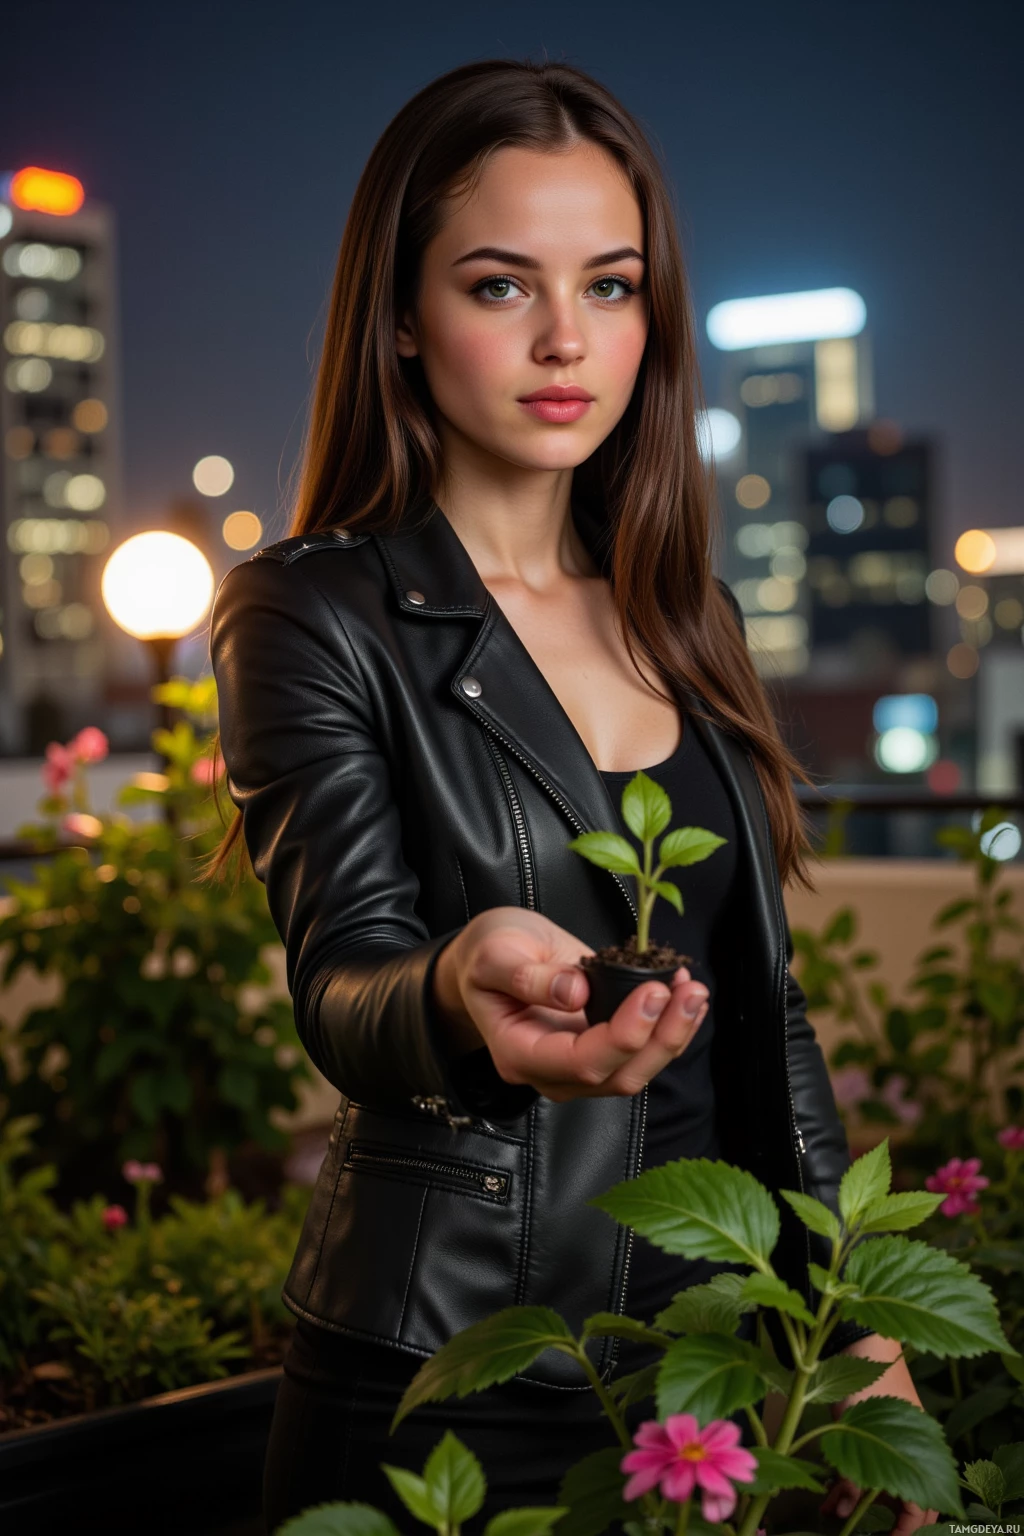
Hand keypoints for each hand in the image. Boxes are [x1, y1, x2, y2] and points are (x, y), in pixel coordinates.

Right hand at [432, 907, 708, 1101]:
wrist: (490, 956)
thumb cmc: (487, 954)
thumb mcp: (495, 953)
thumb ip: (527, 976)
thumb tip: (576, 992)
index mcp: (520, 1053)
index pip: (580, 1060)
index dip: (623, 1033)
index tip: (652, 991)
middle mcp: (553, 1070)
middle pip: (617, 1076)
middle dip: (661, 1037)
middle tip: (688, 991)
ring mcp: (579, 1063)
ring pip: (637, 1071)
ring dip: (673, 1035)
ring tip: (694, 991)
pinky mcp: (602, 1047)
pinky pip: (643, 1052)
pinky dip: (671, 1027)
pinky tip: (687, 996)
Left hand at [819, 1334, 938, 1533]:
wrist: (863, 1334)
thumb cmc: (863, 1376)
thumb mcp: (853, 1428)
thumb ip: (850, 1474)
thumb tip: (839, 1514)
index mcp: (918, 1453)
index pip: (919, 1512)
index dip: (903, 1534)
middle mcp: (912, 1448)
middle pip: (910, 1501)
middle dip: (886, 1521)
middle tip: (865, 1532)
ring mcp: (896, 1436)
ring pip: (887, 1483)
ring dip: (861, 1500)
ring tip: (831, 1510)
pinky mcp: (877, 1424)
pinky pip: (873, 1462)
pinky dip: (854, 1478)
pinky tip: (831, 1485)